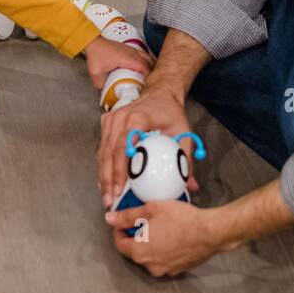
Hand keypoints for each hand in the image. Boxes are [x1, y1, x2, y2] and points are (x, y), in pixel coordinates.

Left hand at [82, 35, 153, 88]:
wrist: (93, 41)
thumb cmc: (96, 52)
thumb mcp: (96, 73)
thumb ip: (101, 85)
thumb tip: (105, 91)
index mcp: (128, 59)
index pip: (145, 68)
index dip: (150, 76)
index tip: (150, 84)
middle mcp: (132, 53)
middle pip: (149, 62)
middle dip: (153, 71)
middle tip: (153, 81)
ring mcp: (130, 49)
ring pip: (147, 56)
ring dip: (151, 64)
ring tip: (152, 73)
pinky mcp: (128, 48)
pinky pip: (142, 54)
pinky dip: (146, 60)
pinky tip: (143, 64)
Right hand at [97, 85, 195, 206]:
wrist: (160, 93)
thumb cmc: (171, 112)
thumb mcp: (183, 132)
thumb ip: (186, 159)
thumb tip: (191, 186)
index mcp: (138, 117)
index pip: (123, 144)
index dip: (119, 168)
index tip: (120, 187)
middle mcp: (120, 117)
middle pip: (108, 151)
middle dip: (108, 178)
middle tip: (110, 199)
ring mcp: (111, 119)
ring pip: (102, 151)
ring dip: (103, 175)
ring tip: (106, 196)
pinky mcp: (107, 123)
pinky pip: (102, 148)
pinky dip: (103, 166)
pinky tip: (105, 183)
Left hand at [106, 200, 227, 275]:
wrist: (210, 232)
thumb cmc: (182, 220)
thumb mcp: (151, 210)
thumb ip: (127, 216)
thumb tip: (110, 218)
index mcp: (139, 252)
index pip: (120, 245)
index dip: (119, 231)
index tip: (123, 223)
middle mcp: (151, 266)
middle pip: (136, 251)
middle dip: (137, 236)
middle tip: (145, 220)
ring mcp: (167, 269)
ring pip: (152, 256)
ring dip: (153, 243)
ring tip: (162, 226)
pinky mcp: (180, 269)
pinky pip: (167, 259)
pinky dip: (167, 249)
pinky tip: (175, 235)